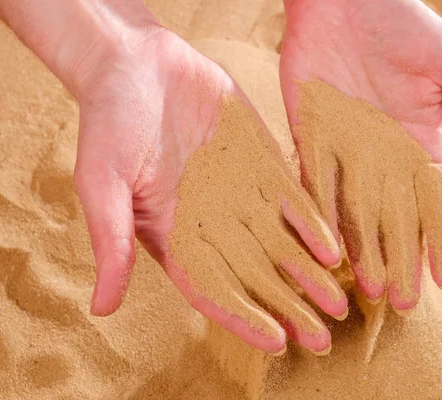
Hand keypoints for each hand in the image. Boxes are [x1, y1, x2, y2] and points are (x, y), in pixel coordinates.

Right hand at [74, 28, 346, 353]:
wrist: (137, 63)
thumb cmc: (108, 121)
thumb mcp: (101, 182)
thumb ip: (111, 241)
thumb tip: (100, 309)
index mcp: (174, 235)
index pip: (213, 288)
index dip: (244, 317)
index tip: (276, 341)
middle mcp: (212, 222)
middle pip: (256, 276)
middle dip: (289, 308)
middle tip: (323, 340)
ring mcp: (240, 193)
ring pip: (281, 244)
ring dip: (310, 275)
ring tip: (341, 303)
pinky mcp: (260, 160)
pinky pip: (292, 198)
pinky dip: (313, 224)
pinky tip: (336, 249)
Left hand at [280, 0, 441, 312]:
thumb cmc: (403, 23)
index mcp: (422, 143)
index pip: (438, 202)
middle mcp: (384, 156)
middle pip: (397, 217)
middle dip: (402, 258)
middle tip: (405, 302)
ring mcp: (346, 152)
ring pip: (355, 211)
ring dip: (363, 249)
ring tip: (368, 286)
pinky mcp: (310, 140)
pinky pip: (313, 185)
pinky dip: (318, 216)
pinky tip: (323, 248)